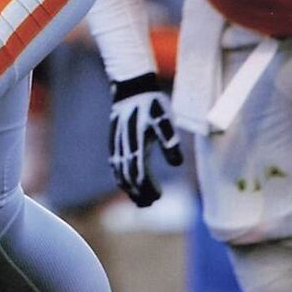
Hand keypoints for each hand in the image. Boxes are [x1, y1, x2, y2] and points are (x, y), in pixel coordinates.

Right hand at [109, 74, 183, 206]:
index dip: (148, 188)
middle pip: (128, 177)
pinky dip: (121, 177)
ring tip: (140, 200)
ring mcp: (116, 145)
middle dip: (138, 193)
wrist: (131, 88)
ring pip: (119, 173)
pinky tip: (128, 183)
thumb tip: (176, 164)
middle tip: (150, 203)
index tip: (159, 196)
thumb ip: (170, 141)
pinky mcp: (114, 142)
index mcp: (136, 143)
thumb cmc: (152, 104)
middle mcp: (123, 147)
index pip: (140, 173)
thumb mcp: (165, 119)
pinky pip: (115, 165)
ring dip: (129, 188)